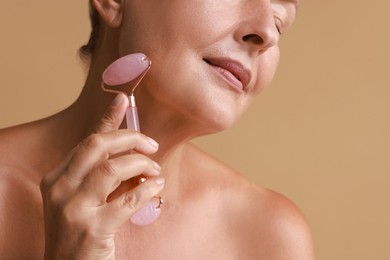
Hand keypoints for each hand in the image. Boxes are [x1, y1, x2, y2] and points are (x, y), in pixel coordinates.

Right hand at [40, 93, 163, 258]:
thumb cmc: (80, 232)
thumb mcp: (83, 198)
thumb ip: (102, 174)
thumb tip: (134, 151)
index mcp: (57, 177)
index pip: (87, 140)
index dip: (108, 118)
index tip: (123, 99)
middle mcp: (60, 189)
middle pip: (97, 146)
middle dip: (131, 138)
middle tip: (152, 144)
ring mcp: (73, 209)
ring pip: (113, 168)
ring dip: (142, 164)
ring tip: (155, 170)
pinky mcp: (92, 229)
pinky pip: (128, 199)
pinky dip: (148, 189)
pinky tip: (156, 187)